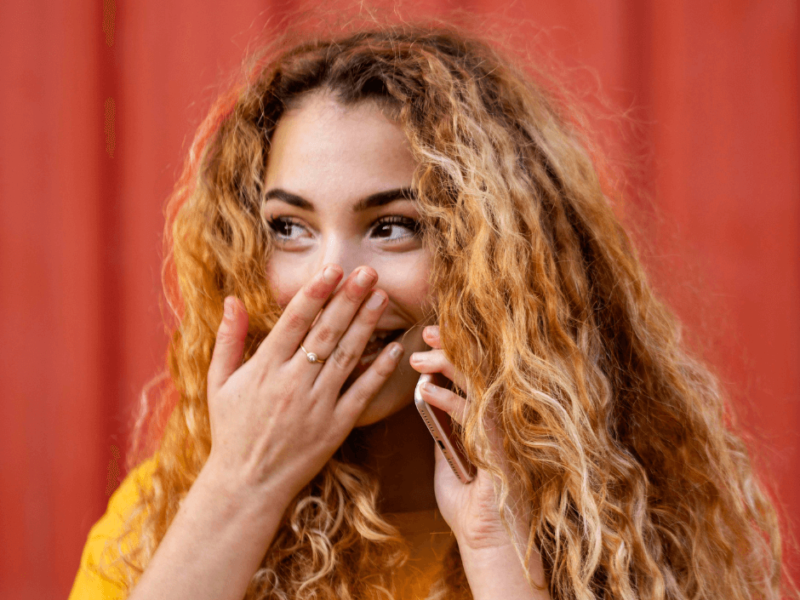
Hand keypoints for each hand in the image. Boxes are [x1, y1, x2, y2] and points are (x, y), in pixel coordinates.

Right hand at [204, 264, 404, 505]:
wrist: (247, 484)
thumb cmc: (231, 430)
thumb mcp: (218, 383)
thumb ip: (228, 340)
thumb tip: (232, 300)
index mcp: (265, 368)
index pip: (295, 321)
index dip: (316, 292)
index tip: (333, 269)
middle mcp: (293, 383)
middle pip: (326, 332)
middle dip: (348, 298)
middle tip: (368, 272)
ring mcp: (317, 405)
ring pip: (347, 356)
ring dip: (366, 324)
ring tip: (381, 297)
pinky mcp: (336, 426)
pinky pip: (362, 393)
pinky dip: (379, 370)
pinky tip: (395, 348)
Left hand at [409, 326, 531, 551]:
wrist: (488, 544)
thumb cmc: (469, 508)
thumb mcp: (448, 462)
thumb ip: (443, 433)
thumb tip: (428, 404)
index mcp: (488, 422)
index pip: (473, 376)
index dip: (452, 353)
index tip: (428, 339)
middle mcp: (500, 421)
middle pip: (480, 370)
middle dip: (452, 348)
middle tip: (426, 333)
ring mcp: (503, 432)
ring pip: (479, 384)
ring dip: (448, 367)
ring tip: (419, 358)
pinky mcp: (501, 447)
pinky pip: (475, 414)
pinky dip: (449, 400)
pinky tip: (426, 392)